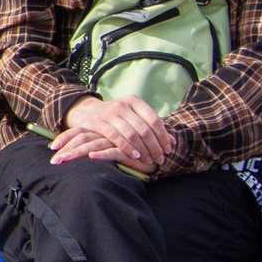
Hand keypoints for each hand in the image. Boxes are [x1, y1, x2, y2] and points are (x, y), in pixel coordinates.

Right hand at [55, 94, 172, 166]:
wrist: (89, 112)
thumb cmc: (118, 118)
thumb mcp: (135, 118)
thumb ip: (153, 128)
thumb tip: (172, 142)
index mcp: (134, 101)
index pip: (154, 119)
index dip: (163, 136)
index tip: (167, 149)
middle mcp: (122, 104)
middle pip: (144, 129)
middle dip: (154, 147)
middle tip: (160, 159)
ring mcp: (109, 112)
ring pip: (131, 134)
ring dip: (142, 150)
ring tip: (149, 160)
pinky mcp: (98, 122)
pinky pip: (115, 137)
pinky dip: (127, 148)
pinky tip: (135, 156)